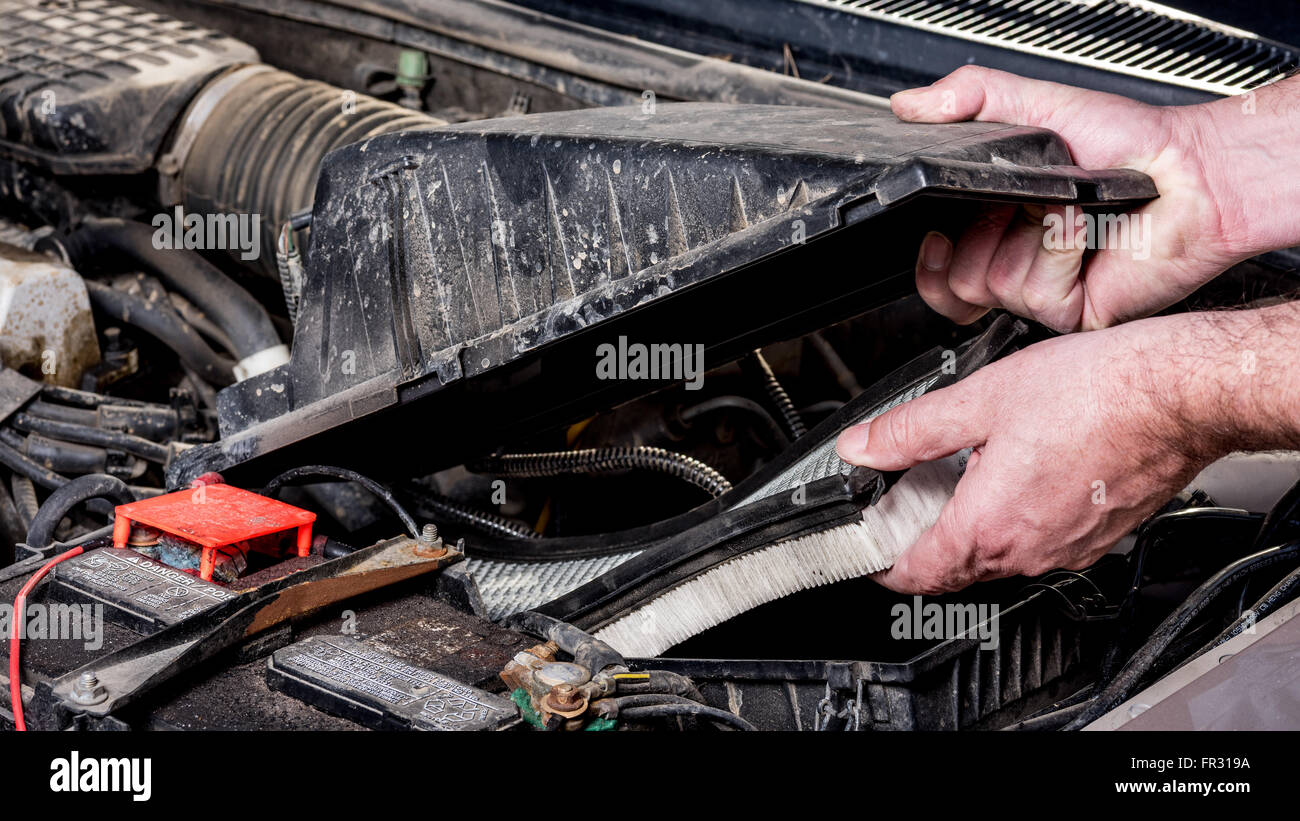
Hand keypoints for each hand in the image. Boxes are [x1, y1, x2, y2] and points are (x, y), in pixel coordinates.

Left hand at [834, 318, 1213, 593]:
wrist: (1179, 393)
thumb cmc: (1098, 394)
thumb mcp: (980, 400)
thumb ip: (910, 430)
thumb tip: (862, 446)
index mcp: (990, 525)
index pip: (916, 573)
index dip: (881, 564)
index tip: (866, 549)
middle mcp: (1029, 551)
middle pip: (955, 568)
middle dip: (922, 542)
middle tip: (905, 502)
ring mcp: (1066, 548)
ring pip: (1000, 557)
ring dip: (971, 529)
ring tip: (961, 478)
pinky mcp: (1097, 537)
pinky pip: (1040, 543)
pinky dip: (1014, 521)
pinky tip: (1016, 475)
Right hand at [893, 66, 1249, 332]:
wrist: (1192, 175)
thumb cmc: (1132, 144)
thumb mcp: (1037, 105)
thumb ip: (971, 97)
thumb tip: (910, 105)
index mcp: (999, 227)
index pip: (937, 267)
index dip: (929, 254)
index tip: (937, 227)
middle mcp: (1018, 264)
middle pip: (955, 280)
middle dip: (985, 231)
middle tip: (1025, 201)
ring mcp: (1042, 293)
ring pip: (990, 286)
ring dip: (1027, 236)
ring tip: (1064, 210)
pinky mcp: (1070, 312)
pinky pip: (1033, 293)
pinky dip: (1057, 250)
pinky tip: (1083, 232)